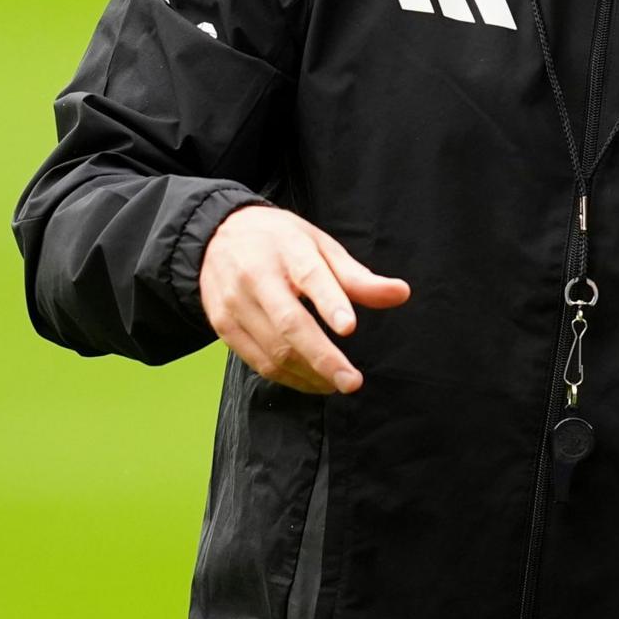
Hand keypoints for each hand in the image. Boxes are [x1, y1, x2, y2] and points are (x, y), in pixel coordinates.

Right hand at [198, 205, 410, 393]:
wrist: (217, 236)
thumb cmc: (280, 241)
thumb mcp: (320, 245)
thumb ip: (358, 276)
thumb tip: (402, 294)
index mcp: (286, 248)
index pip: (309, 276)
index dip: (329, 303)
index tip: (349, 327)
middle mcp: (255, 276)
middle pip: (289, 324)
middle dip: (322, 357)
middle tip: (352, 381)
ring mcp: (234, 303)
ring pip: (273, 350)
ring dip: (309, 373)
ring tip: (337, 383)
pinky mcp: (222, 325)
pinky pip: (257, 361)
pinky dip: (287, 377)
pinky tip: (310, 380)